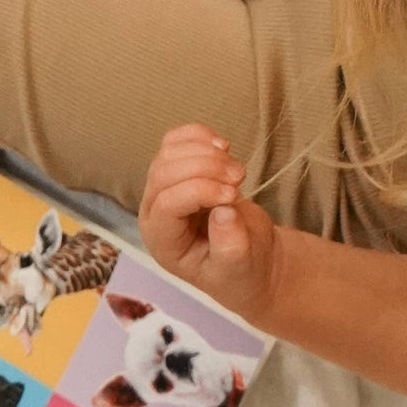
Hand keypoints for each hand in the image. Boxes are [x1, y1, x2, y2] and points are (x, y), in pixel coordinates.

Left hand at [139, 125, 280, 323]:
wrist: (251, 259)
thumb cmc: (241, 271)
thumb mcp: (239, 267)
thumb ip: (230, 245)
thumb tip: (223, 211)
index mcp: (163, 241)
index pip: (168, 204)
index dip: (200, 191)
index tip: (233, 196)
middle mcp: (155, 212)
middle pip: (165, 173)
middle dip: (205, 167)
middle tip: (240, 177)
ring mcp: (164, 188)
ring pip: (169, 152)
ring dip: (205, 151)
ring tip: (238, 170)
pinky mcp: (179, 170)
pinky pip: (177, 140)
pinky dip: (199, 135)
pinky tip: (223, 146)